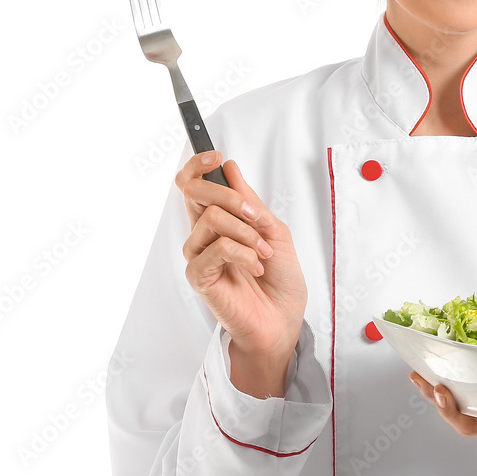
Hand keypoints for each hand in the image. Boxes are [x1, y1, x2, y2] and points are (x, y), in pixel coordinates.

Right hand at [176, 150, 306, 359]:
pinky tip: (254, 265)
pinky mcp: (199, 276)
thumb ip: (250, 202)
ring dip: (246, 233)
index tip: (217, 157)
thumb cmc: (280, 279)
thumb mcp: (273, 231)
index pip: (193, 185)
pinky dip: (243, 253)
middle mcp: (203, 235)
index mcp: (218, 221)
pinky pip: (216, 248)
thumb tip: (229, 169)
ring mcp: (199, 255)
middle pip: (193, 193)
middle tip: (254, 216)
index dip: (198, 165)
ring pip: (211, 219)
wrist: (283, 319)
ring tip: (262, 253)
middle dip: (230, 196)